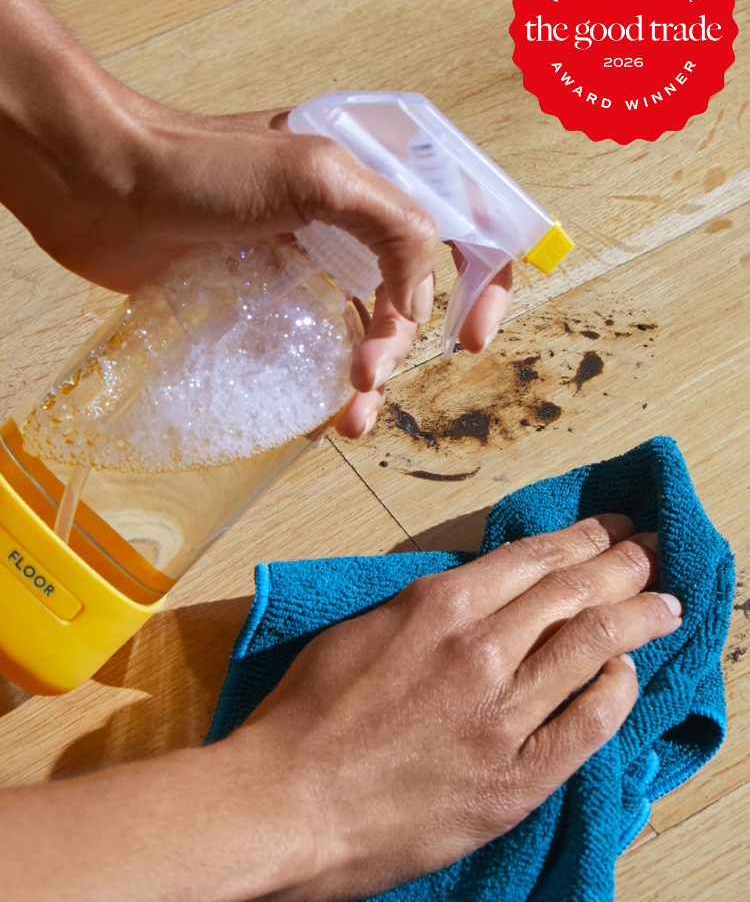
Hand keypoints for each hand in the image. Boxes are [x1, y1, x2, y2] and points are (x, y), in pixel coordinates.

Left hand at [27, 95, 512, 438]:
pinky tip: (314, 416)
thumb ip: (391, 227)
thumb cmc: (201, 166)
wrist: (101, 184)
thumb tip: (417, 307)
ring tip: (346, 421)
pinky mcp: (267, 293)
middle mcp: (351, 215)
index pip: (465, 222)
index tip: (471, 339)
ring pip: (365, 326)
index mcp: (376, 172)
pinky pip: (314, 343)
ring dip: (369, 377)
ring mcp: (308, 256)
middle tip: (365, 379)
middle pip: (414, 292)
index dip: (484, 282)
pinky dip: (321, 382)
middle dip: (402, 345)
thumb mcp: (315, 175)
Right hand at [231, 515, 680, 900]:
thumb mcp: (364, 628)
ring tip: (664, 603)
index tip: (611, 529)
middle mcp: (480, 649)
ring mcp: (501, 715)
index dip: (582, 539)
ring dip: (636, 618)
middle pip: (574, 592)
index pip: (533, 558)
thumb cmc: (309, 712)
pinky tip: (628, 676)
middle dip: (623, 564)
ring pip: (591, 647)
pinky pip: (586, 726)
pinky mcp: (513, 779)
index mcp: (440, 605)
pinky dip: (616, 693)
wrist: (286, 801)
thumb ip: (428, 607)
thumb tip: (478, 592)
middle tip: (652, 550)